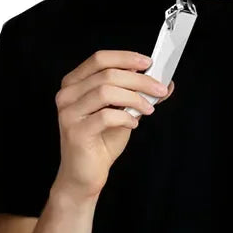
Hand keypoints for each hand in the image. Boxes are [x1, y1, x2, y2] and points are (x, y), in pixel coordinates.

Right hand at [52, 50, 173, 201]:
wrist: (84, 175)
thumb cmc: (100, 141)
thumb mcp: (122, 112)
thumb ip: (136, 95)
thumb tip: (165, 83)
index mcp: (74, 83)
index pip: (99, 59)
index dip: (125, 57)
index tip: (149, 63)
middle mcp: (67, 94)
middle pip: (107, 74)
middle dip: (139, 80)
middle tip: (159, 90)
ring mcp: (68, 113)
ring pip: (106, 91)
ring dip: (134, 98)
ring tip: (148, 109)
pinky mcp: (75, 131)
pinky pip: (106, 116)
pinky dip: (125, 117)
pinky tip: (133, 123)